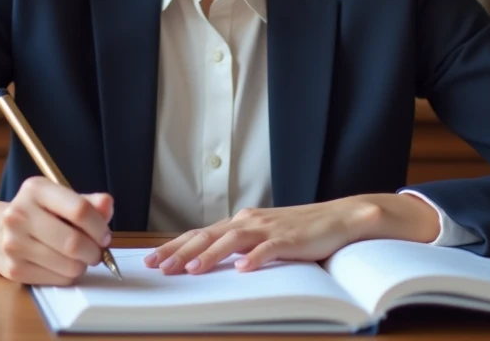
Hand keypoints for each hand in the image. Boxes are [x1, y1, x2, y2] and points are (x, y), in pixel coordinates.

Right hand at [0, 176, 113, 284]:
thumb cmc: (40, 214)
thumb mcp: (62, 199)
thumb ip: (89, 202)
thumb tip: (107, 205)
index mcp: (35, 189)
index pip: (80, 210)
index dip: (100, 226)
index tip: (105, 235)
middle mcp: (19, 215)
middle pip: (74, 242)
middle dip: (94, 251)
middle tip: (97, 251)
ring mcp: (14, 244)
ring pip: (69, 265)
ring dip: (83, 264)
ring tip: (80, 257)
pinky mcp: (14, 269)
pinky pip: (58, 280)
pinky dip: (69, 275)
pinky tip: (63, 265)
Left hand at [144, 194, 439, 274]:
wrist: (338, 218)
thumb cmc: (299, 230)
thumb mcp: (262, 236)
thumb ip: (239, 245)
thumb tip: (207, 259)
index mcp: (241, 222)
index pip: (200, 233)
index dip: (175, 246)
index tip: (151, 260)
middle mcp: (250, 221)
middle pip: (208, 235)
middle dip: (181, 252)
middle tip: (158, 267)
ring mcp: (270, 229)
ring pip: (233, 240)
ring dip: (210, 255)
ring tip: (191, 270)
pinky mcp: (290, 239)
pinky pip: (269, 249)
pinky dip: (255, 259)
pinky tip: (243, 269)